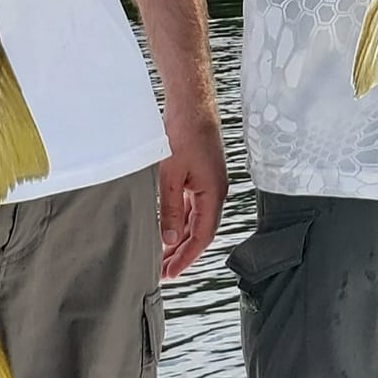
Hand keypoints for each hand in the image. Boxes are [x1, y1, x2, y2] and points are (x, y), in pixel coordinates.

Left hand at [158, 104, 226, 280]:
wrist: (192, 104)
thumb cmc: (184, 134)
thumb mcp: (171, 175)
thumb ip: (169, 209)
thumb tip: (168, 239)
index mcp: (214, 194)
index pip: (202, 236)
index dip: (187, 257)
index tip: (172, 273)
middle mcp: (215, 192)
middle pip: (200, 232)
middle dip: (182, 253)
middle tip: (163, 272)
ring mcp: (209, 184)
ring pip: (195, 220)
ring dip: (180, 238)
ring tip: (162, 256)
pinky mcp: (201, 176)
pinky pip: (192, 206)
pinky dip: (180, 221)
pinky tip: (167, 229)